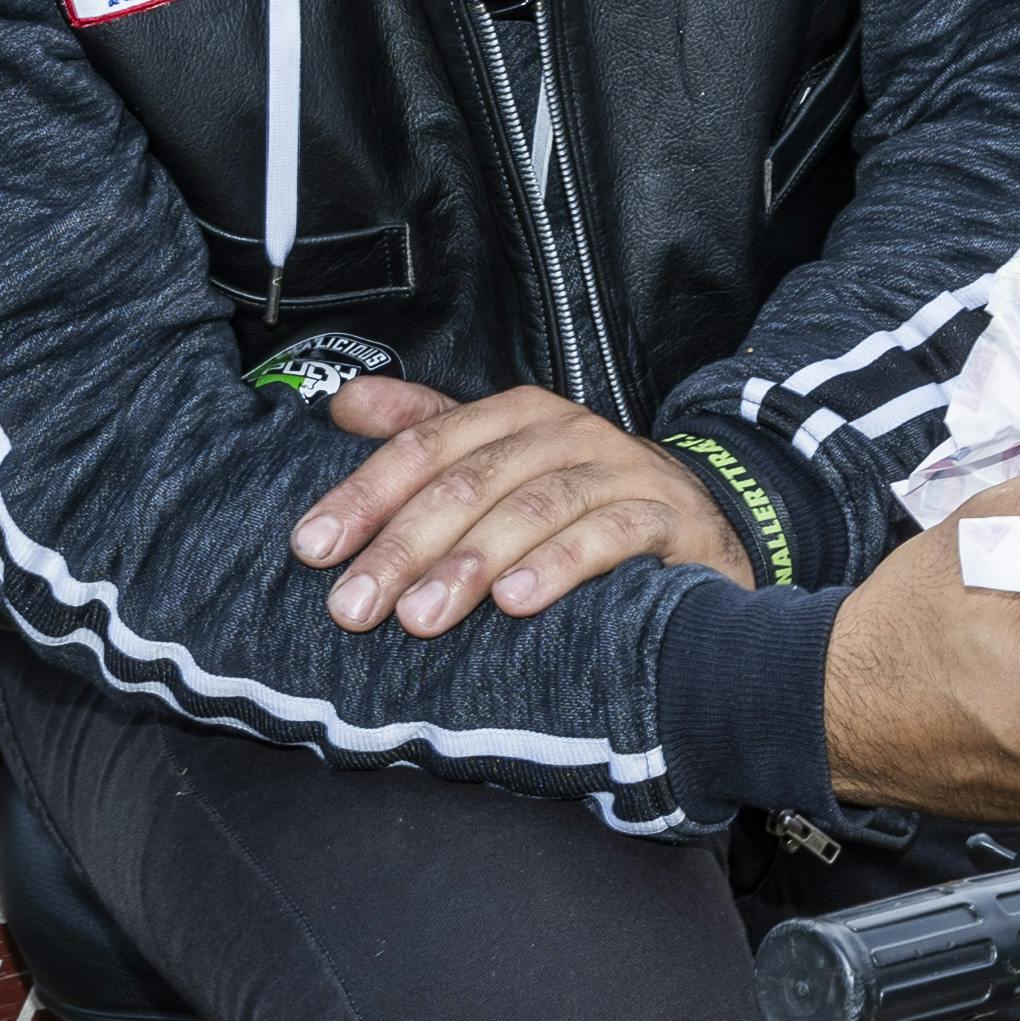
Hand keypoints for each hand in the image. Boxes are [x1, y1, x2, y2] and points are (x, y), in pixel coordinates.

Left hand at [289, 380, 751, 631]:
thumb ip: (426, 432)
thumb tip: (342, 404)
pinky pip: (609, 536)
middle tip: (353, 608)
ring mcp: (619, 471)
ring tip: (420, 617)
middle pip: (469, 482)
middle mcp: (564, 432)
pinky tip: (517, 602)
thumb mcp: (503, 458)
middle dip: (403, 547)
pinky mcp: (666, 517)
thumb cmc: (582, 496)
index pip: (424, 446)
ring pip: (532, 508)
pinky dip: (561, 566)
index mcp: (514, 414)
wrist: (708, 518)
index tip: (311, 548)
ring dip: (471, 563)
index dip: (363, 495)